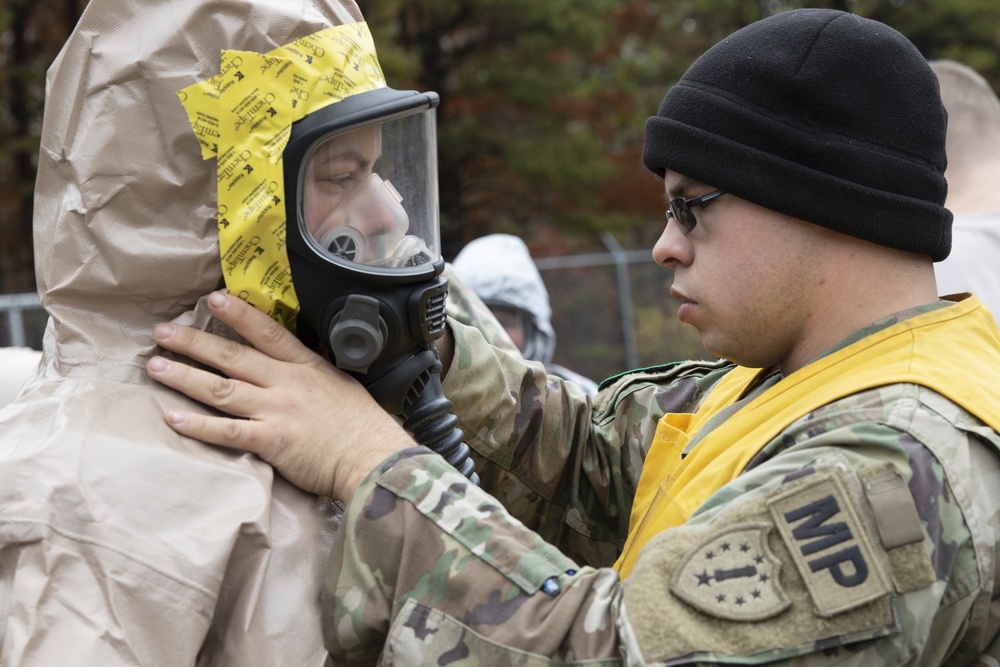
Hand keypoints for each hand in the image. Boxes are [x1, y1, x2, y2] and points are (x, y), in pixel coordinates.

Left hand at [146, 291, 413, 501]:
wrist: (373, 458)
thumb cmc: (362, 427)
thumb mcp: (340, 385)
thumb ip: (312, 373)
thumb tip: (295, 365)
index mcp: (305, 366)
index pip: (266, 332)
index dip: (237, 313)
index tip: (212, 299)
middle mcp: (286, 383)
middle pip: (231, 356)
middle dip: (193, 342)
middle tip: (163, 332)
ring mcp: (277, 410)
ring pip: (221, 388)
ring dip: (185, 376)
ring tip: (156, 366)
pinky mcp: (271, 441)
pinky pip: (226, 430)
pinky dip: (197, 425)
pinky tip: (172, 417)